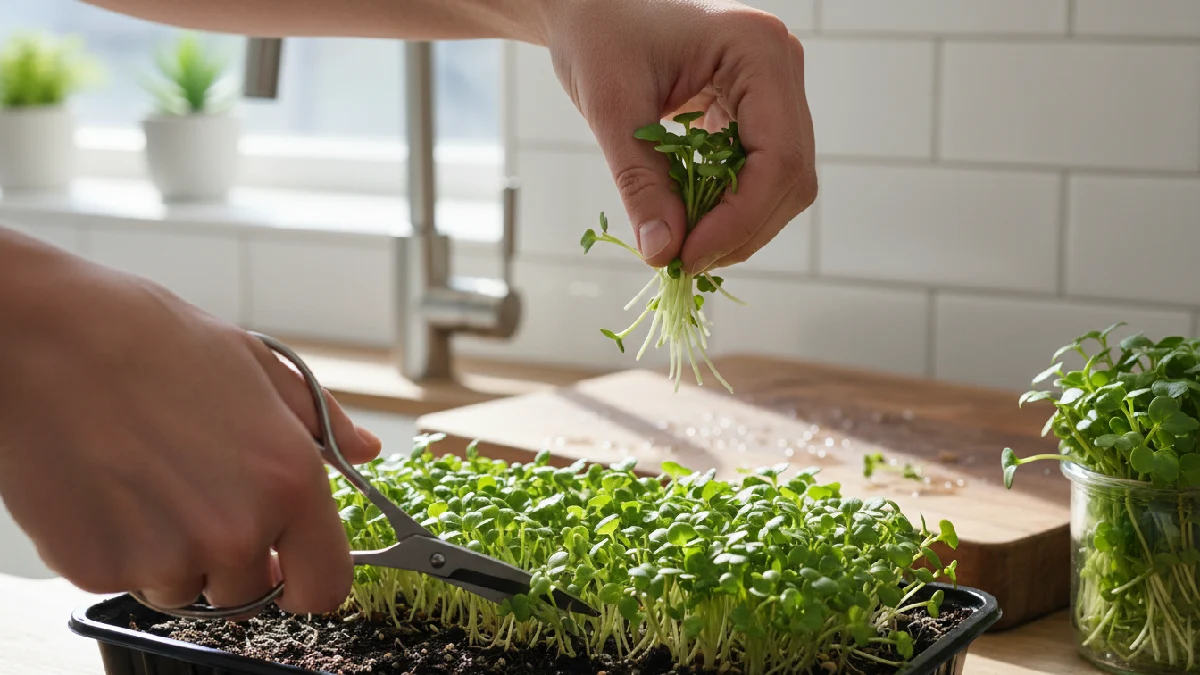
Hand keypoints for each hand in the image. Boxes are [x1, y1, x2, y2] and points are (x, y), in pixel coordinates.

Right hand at [0, 237, 380, 615]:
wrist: (45, 336)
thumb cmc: (151, 342)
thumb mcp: (259, 366)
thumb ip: (321, 422)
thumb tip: (365, 448)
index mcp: (289, 483)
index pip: (325, 587)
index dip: (310, 580)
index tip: (293, 567)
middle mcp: (235, 531)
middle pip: (250, 593)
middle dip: (234, 557)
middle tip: (200, 494)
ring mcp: (163, 557)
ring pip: (185, 589)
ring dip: (174, 554)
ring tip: (149, 481)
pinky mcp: (98, 568)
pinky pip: (125, 581)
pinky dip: (120, 549)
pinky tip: (109, 488)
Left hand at [544, 0, 816, 274]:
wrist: (593, 7)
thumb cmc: (599, 35)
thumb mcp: (612, 108)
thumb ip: (641, 182)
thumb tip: (664, 254)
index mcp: (757, 50)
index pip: (777, 157)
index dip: (740, 220)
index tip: (690, 257)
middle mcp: (782, 67)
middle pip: (790, 176)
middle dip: (741, 230)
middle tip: (683, 261)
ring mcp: (775, 90)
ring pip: (782, 183)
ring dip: (738, 226)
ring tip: (684, 246)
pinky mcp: (758, 110)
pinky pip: (761, 173)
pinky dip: (730, 207)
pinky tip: (692, 221)